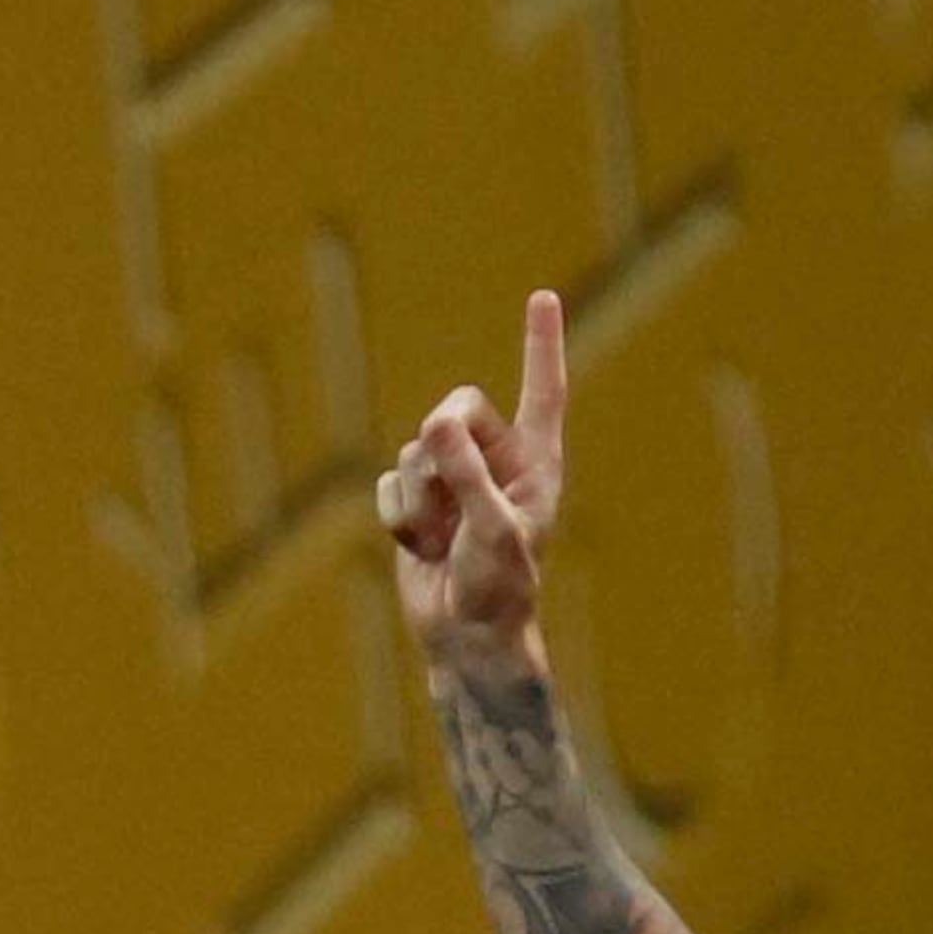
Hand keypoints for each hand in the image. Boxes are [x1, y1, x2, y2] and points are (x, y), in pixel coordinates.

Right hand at [378, 291, 570, 668]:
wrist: (466, 637)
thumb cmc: (500, 589)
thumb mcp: (493, 530)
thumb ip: (468, 474)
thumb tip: (436, 422)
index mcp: (535, 463)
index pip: (542, 392)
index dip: (540, 345)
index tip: (543, 296)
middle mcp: (496, 461)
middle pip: (453, 410)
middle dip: (441, 453)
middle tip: (452, 503)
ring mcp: (454, 478)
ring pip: (414, 450)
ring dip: (420, 499)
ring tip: (442, 540)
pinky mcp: (417, 500)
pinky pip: (389, 482)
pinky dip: (399, 517)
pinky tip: (418, 548)